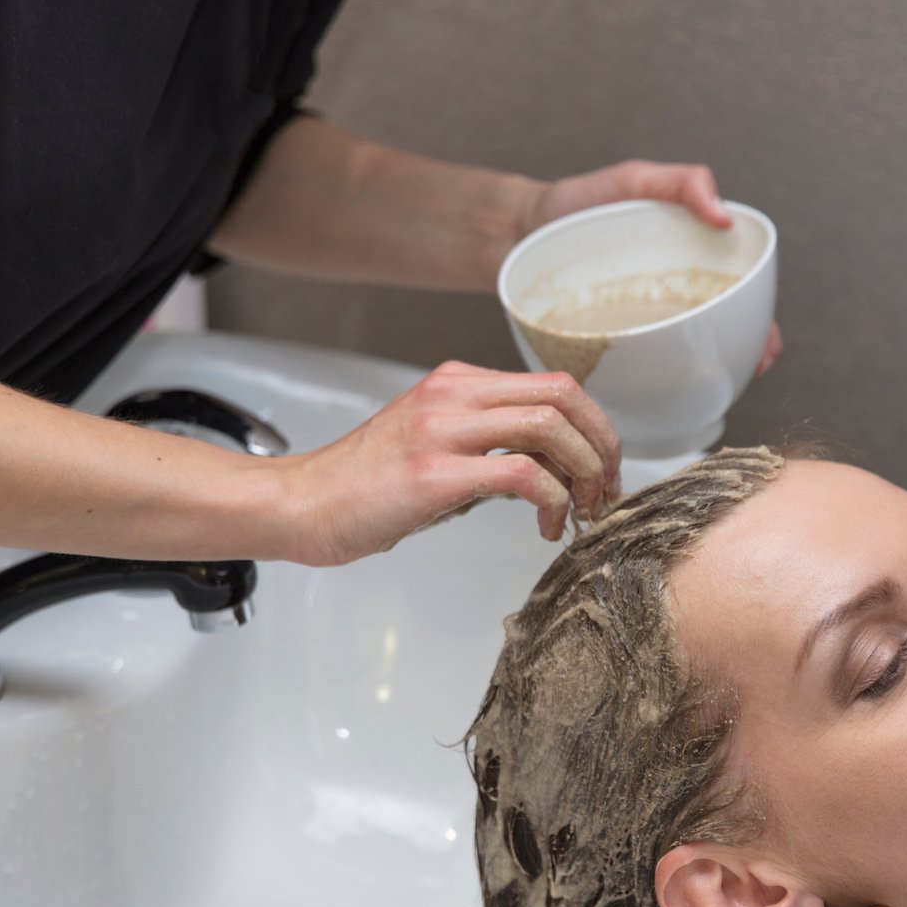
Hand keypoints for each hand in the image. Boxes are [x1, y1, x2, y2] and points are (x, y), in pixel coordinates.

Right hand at [278, 362, 621, 565]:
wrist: (302, 505)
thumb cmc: (365, 486)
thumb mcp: (434, 444)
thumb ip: (488, 442)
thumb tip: (551, 467)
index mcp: (456, 381)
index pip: (554, 384)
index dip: (594, 426)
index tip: (603, 469)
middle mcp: (453, 393)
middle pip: (564, 396)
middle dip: (602, 445)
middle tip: (605, 491)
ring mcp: (442, 430)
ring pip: (550, 426)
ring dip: (583, 473)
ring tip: (581, 511)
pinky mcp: (433, 473)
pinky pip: (521, 473)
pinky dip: (552, 500)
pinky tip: (546, 526)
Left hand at [526, 160, 783, 375]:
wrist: (513, 233)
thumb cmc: (577, 202)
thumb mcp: (632, 181)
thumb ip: (681, 184)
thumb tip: (725, 218)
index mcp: (686, 268)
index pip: (737, 302)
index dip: (759, 329)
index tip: (764, 351)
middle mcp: (667, 302)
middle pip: (718, 339)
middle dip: (739, 360)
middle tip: (743, 375)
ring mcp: (638, 328)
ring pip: (683, 362)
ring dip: (702, 380)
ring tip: (710, 393)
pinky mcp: (606, 349)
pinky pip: (637, 375)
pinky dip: (654, 389)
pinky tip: (659, 402)